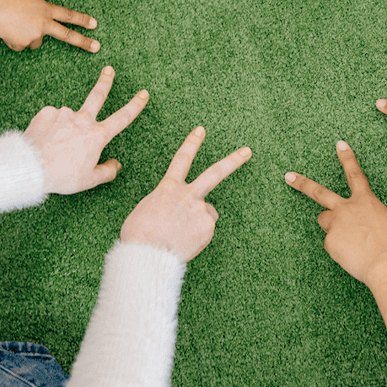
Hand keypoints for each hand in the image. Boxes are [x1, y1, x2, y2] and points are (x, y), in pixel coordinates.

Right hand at [0, 0, 100, 52]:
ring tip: (15, 23)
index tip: (94, 25)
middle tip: (96, 47)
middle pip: (66, 35)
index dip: (82, 20)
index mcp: (45, 9)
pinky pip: (19, 45)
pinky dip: (14, 40)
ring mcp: (33, 35)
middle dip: (83, 42)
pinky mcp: (20, 43)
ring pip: (36, 41)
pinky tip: (6, 29)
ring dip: (29, 36)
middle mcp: (43, 24)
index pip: (68, 15)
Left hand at [25, 65, 149, 194]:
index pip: (122, 117)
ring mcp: (64, 114)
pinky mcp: (46, 112)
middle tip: (108, 70)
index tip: (143, 94)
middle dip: (105, 81)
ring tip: (54, 146)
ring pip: (68, 118)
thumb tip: (116, 164)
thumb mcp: (89, 180)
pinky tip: (44, 140)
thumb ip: (107, 171)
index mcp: (97, 136)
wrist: (30, 167)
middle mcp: (83, 120)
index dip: (135, 105)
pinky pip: (52, 119)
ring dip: (65, 127)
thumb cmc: (61, 176)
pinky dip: (50, 128)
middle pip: (98, 95)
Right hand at [120, 126, 251, 262]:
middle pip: (215, 173)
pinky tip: (185, 243)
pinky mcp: (208, 227)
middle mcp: (188, 195)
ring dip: (198, 221)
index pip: (182, 159)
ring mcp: (200, 210)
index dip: (192, 143)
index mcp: (169, 188)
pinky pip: (206, 230)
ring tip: (180, 235)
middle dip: (233, 160)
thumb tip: (175, 210)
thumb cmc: (139, 236)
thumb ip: (164, 204)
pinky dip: (197, 237)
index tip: (201, 130)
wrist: (147, 255)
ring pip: (207, 212)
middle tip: (247, 151)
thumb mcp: (145, 210)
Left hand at [285, 140, 386, 287]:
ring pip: (324, 221)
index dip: (347, 158)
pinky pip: (332, 245)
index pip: (355, 174)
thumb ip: (374, 220)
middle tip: (288, 176)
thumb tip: (366, 227)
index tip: (340, 144)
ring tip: (348, 240)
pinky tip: (353, 257)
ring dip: (331, 226)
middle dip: (302, 183)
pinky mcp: (330, 242)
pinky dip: (341, 251)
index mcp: (366, 201)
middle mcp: (347, 208)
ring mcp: (336, 224)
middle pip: (319, 192)